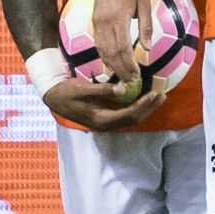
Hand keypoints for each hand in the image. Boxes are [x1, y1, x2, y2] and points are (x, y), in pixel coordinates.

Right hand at [44, 77, 164, 131]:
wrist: (52, 97)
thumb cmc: (66, 92)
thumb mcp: (82, 89)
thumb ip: (102, 91)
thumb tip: (123, 90)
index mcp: (101, 119)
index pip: (128, 115)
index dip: (143, 105)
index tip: (153, 94)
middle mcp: (105, 124)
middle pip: (133, 120)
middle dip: (149, 108)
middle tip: (162, 95)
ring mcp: (105, 122)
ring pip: (131, 118)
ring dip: (145, 108)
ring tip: (158, 97)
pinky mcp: (105, 116)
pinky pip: (125, 114)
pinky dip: (137, 106)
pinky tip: (143, 98)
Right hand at [91, 0, 151, 97]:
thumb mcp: (144, 3)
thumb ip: (146, 27)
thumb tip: (148, 49)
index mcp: (118, 19)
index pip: (123, 49)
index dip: (129, 65)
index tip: (137, 76)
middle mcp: (104, 23)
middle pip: (111, 53)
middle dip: (121, 69)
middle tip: (130, 82)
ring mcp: (97, 22)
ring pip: (102, 50)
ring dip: (112, 65)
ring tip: (122, 76)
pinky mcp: (94, 21)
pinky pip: (98, 43)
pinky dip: (104, 55)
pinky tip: (111, 63)